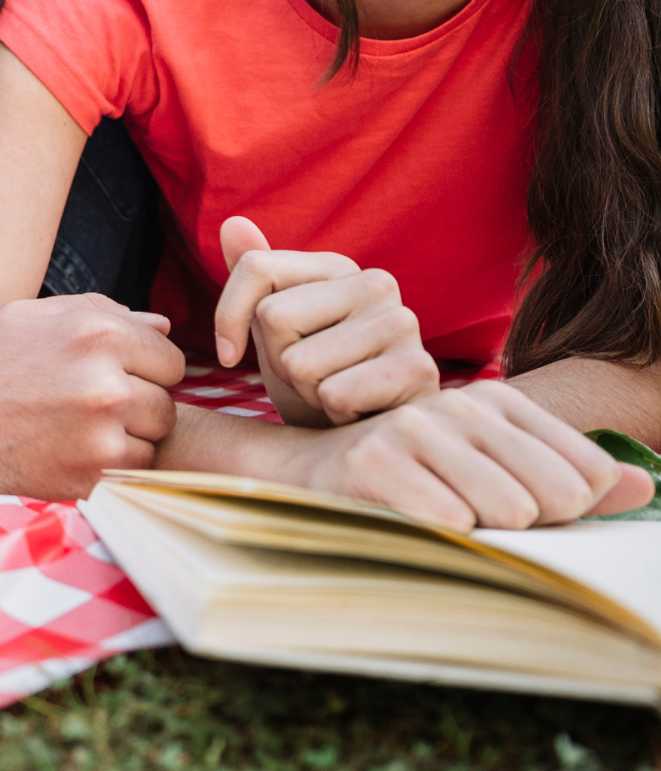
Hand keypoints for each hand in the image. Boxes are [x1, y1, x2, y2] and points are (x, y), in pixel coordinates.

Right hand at [0, 293, 185, 499]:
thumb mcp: (31, 316)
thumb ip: (100, 311)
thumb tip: (162, 326)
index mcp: (97, 334)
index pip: (169, 358)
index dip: (145, 366)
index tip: (116, 374)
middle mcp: (106, 384)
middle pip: (167, 402)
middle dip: (140, 402)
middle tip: (95, 405)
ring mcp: (100, 437)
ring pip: (155, 441)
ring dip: (131, 437)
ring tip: (83, 428)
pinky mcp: (90, 480)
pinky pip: (133, 473)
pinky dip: (113, 466)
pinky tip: (75, 452)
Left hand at [214, 217, 439, 426]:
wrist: (366, 439)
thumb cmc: (317, 379)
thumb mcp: (275, 328)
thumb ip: (255, 275)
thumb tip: (233, 222)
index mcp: (338, 266)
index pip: (256, 268)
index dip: (228, 317)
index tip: (228, 354)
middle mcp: (375, 283)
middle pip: (273, 316)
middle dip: (276, 361)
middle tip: (310, 377)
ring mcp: (402, 323)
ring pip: (299, 362)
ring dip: (305, 392)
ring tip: (335, 393)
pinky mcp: (419, 370)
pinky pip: (333, 395)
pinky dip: (333, 414)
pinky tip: (358, 412)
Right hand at [292, 379, 655, 528]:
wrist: (313, 473)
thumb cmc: (418, 481)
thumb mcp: (497, 475)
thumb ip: (570, 478)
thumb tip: (644, 485)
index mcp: (496, 401)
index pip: (586, 472)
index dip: (567, 511)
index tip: (523, 509)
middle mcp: (458, 406)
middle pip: (554, 494)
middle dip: (530, 527)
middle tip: (478, 518)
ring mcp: (415, 429)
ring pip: (508, 510)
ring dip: (485, 536)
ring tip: (447, 520)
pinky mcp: (376, 461)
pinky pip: (450, 522)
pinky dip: (442, 539)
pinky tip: (414, 524)